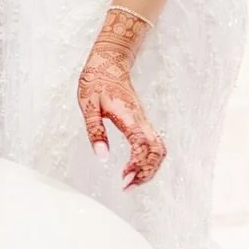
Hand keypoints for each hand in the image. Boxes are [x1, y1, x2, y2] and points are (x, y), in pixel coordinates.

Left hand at [77, 8, 166, 188]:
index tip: (123, 179)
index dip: (137, 165)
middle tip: (127, 186)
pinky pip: (155, 144)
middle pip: (158, 151)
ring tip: (131, 181)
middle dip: (147, 173)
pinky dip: (149, 160)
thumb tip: (102, 156)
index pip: (142, 145)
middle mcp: (142, 120)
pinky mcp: (143, 122)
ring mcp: (145, 121)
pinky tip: (134, 168)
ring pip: (160, 149)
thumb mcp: (88, 105)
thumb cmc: (95, 82)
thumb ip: (95, 130)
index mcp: (129, 116)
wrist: (108, 62)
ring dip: (150, 168)